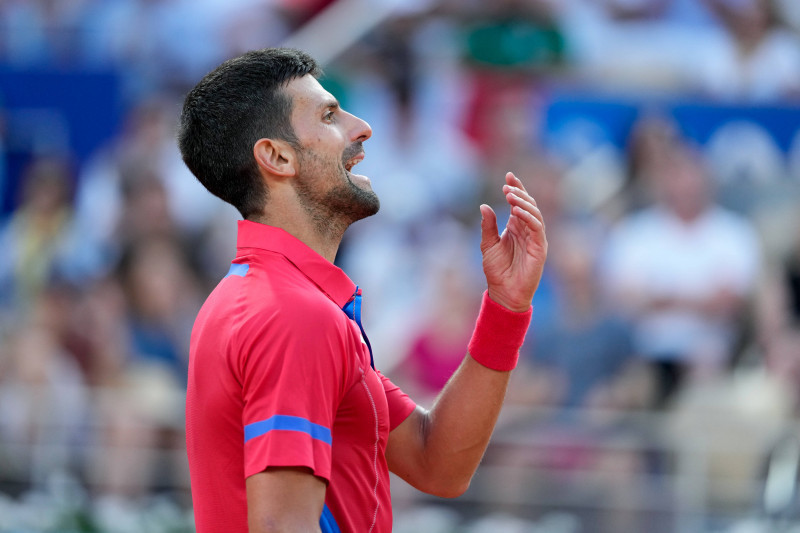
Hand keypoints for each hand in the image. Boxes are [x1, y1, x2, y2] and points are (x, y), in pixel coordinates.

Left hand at [479, 172, 547, 311]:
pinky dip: (528, 218)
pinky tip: (517, 211)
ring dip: (523, 203)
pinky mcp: (540, 248)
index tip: (508, 175)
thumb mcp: (488, 245)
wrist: (504, 292)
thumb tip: (484, 206)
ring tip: (510, 196)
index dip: (516, 188)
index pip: (519, 203)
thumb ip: (488, 226)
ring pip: (534, 214)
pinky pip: (537, 228)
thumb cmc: (497, 271)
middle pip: (528, 205)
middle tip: (507, 185)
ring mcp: (535, 239)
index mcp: (516, 227)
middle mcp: (527, 230)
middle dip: (519, 193)